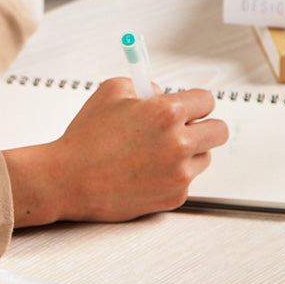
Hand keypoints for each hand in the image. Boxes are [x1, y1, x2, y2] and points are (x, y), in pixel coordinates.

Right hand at [2, 77, 228, 226]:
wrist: (66, 179)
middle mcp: (178, 143)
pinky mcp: (173, 197)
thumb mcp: (108, 92)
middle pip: (218, 130)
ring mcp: (178, 173)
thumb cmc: (84, 140)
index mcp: (165, 113)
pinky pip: (185, 182)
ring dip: (187, 153)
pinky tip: (144, 172)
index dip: (194, 101)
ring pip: (204, 158)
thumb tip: (159, 92)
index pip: (207, 101)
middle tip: (183, 127)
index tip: (188, 106)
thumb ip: (141, 86)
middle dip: (202, 126)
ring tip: (154, 152)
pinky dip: (170, 176)